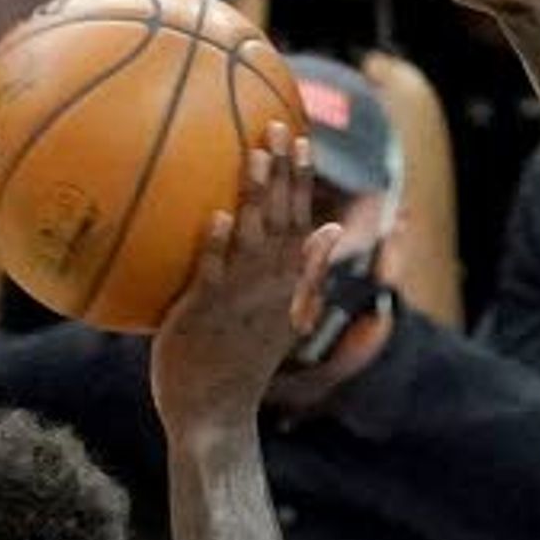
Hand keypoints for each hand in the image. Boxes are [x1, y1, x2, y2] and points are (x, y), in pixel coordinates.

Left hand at [149, 128, 336, 430]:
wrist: (214, 413)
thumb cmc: (241, 360)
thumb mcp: (285, 317)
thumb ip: (308, 271)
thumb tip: (333, 228)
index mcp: (287, 282)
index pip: (299, 219)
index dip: (301, 179)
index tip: (301, 138)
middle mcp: (270, 285)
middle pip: (280, 218)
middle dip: (281, 172)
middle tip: (275, 126)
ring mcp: (239, 297)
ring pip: (251, 237)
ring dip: (254, 196)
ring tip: (254, 156)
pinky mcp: (206, 313)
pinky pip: (212, 273)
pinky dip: (217, 246)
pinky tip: (217, 217)